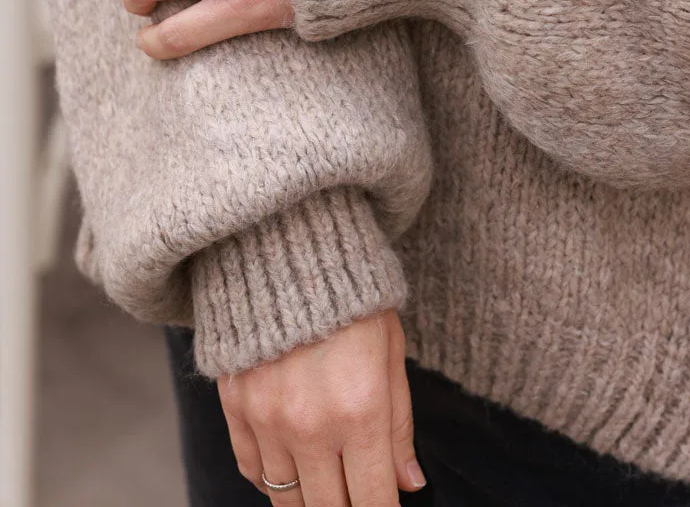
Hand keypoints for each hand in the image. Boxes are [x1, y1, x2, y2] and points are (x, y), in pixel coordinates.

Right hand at [218, 309, 426, 505]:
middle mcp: (311, 425)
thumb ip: (399, 424)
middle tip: (357, 492)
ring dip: (311, 498)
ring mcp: (268, 420)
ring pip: (287, 499)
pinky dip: (272, 479)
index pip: (374, 501)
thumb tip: (409, 483)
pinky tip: (292, 467)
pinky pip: (251, 470)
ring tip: (328, 483)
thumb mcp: (391, 352)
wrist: (289, 251)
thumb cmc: (352, 299)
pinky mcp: (236, 406)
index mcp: (361, 411)